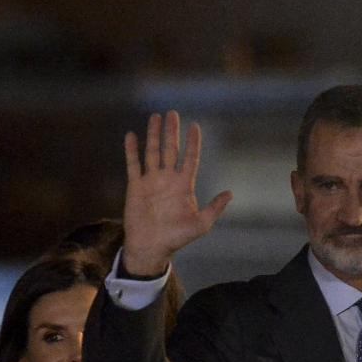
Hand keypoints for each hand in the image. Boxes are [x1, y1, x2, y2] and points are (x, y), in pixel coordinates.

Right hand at [122, 111, 232, 275]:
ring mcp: (151, 181)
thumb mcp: (201, 224)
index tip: (195, 126)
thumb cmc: (177, 238)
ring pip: (152, 152)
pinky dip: (131, 150)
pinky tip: (131, 135)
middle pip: (170, 149)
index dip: (192, 143)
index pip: (190, 159)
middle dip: (172, 131)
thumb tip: (230, 193)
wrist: (151, 247)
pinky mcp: (135, 186)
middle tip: (173, 113)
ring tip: (155, 116)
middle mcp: (168, 180)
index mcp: (184, 186)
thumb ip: (215, 208)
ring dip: (153, 134)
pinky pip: (133, 164)